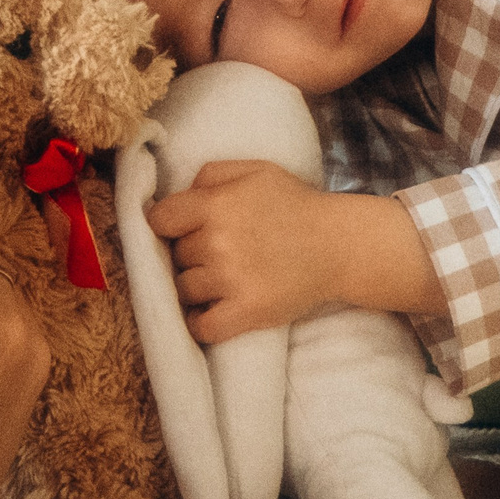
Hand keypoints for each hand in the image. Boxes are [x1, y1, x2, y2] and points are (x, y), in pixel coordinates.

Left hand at [144, 161, 447, 343]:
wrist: (340, 245)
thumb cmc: (295, 205)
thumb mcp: (255, 171)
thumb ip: (210, 175)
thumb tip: (174, 197)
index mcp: (215, 205)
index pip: (159, 220)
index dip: (168, 225)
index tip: (179, 230)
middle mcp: (218, 242)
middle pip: (176, 256)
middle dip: (191, 254)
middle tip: (215, 252)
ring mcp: (231, 280)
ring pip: (185, 291)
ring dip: (197, 287)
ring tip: (220, 280)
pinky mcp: (247, 312)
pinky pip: (202, 327)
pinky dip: (201, 323)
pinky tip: (211, 312)